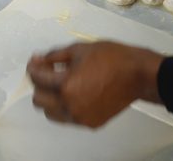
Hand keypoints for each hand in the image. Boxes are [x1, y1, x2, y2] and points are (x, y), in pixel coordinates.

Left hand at [27, 42, 162, 127]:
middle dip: (40, 85)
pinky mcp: (90, 124)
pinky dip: (67, 107)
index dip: (34, 68)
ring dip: (51, 99)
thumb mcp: (81, 49)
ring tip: (64, 85)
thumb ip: (55, 56)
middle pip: (38, 100)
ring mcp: (79, 117)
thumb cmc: (112, 57)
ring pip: (51, 113)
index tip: (35, 62)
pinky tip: (79, 93)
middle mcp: (69, 105)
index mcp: (66, 84)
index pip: (38, 79)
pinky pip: (68, 118)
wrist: (138, 75)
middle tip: (50, 72)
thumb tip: (37, 60)